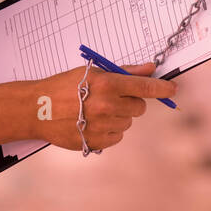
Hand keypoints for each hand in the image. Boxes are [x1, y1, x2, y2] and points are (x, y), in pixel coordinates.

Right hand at [31, 62, 176, 151]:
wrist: (37, 109)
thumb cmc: (64, 86)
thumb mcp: (92, 72)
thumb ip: (125, 72)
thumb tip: (151, 68)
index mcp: (108, 84)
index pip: (145, 87)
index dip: (162, 88)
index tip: (173, 89)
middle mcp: (108, 106)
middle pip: (139, 107)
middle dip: (131, 102)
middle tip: (112, 97)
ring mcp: (103, 126)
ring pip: (128, 123)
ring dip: (119, 117)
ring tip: (95, 111)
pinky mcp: (98, 142)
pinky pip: (117, 136)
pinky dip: (110, 131)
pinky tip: (92, 123)